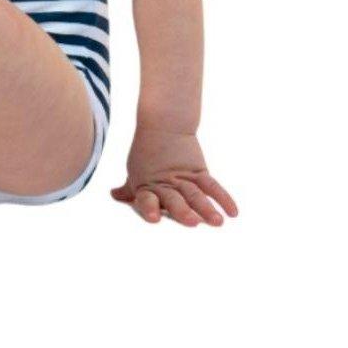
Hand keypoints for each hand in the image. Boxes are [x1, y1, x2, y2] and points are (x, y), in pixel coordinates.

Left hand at [109, 126, 237, 226]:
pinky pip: (213, 186)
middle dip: (182, 211)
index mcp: (147, 186)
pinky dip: (224, 198)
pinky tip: (233, 212)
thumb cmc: (146, 153)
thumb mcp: (135, 170)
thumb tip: (114, 196)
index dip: (150, 208)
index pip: (147, 199)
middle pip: (175, 199)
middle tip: (192, 222)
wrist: (163, 125)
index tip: (155, 218)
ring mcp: (184, 178)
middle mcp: (166, 184)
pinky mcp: (199, 171)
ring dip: (206, 208)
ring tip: (217, 222)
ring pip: (196, 195)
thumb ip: (129, 189)